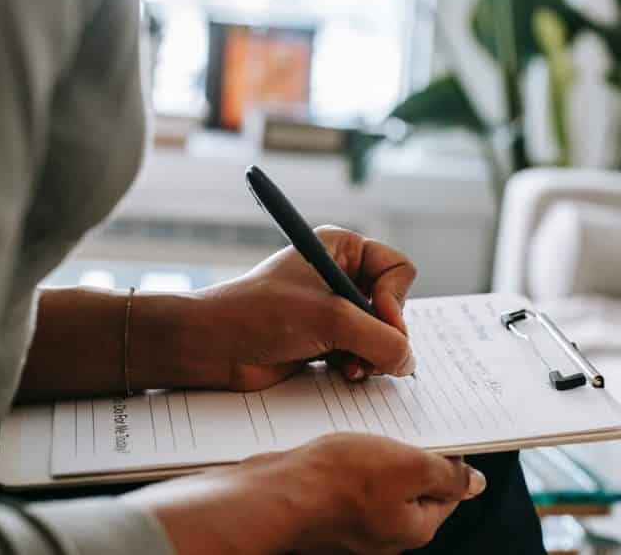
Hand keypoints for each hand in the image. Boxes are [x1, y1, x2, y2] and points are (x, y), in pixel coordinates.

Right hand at [123, 434, 486, 554]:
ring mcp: (356, 525)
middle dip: (410, 453)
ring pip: (382, 481)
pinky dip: (351, 461)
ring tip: (366, 434)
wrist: (272, 494)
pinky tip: (340, 447)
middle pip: (415, 486)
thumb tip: (476, 483)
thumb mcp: (409, 466)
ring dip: (379, 454)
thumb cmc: (336, 481)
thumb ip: (448, 475)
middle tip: (399, 426)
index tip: (438, 430)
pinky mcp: (330, 513)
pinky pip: (352, 483)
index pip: (450, 489)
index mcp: (414, 528)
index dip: (448, 456)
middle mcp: (387, 533)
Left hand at [165, 226, 417, 390]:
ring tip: (351, 367)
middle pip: (394, 306)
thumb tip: (409, 362)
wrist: (211, 346)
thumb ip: (381, 340)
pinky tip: (342, 372)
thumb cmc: (260, 315)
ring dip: (371, 354)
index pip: (399, 270)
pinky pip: (363, 353)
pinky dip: (359, 365)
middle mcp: (341, 274)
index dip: (396, 299)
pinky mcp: (325, 339)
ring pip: (381, 334)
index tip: (379, 320)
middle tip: (367, 353)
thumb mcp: (331, 319)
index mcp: (342, 248)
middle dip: (384, 334)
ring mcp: (334, 309)